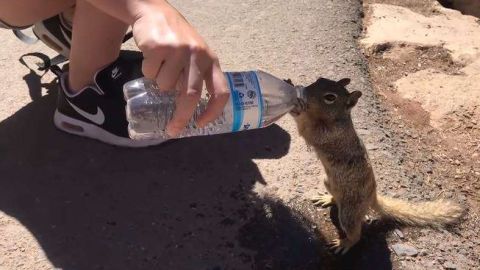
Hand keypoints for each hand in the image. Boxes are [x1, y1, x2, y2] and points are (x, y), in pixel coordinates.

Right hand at [132, 3, 228, 136]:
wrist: (154, 12)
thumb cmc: (177, 40)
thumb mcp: (194, 56)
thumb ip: (196, 77)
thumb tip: (189, 111)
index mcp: (211, 61)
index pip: (220, 91)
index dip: (213, 111)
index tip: (201, 124)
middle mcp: (198, 56)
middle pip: (191, 95)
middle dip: (181, 116)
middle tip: (173, 129)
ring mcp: (179, 51)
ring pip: (166, 86)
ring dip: (159, 83)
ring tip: (161, 66)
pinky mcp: (160, 47)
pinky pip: (150, 73)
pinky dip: (148, 71)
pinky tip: (152, 56)